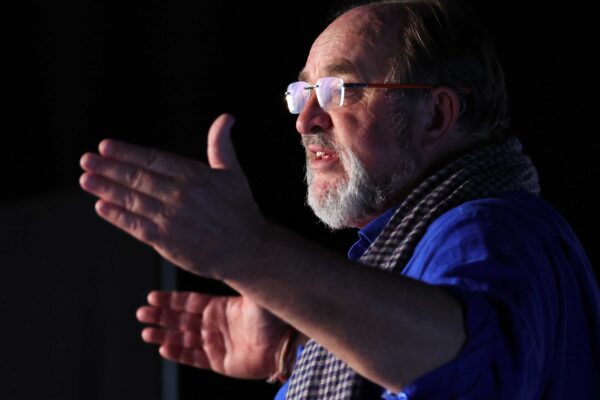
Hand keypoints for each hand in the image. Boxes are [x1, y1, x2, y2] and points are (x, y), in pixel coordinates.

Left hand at [79, 114, 265, 277]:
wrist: (248, 250)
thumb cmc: (240, 210)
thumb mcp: (233, 172)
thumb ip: (221, 144)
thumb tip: (226, 118)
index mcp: (194, 175)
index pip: (153, 160)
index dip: (127, 153)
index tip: (106, 147)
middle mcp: (180, 195)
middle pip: (137, 178)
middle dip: (108, 168)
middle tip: (86, 159)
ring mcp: (172, 219)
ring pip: (133, 200)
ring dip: (106, 189)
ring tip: (87, 179)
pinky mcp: (167, 241)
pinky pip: (136, 226)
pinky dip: (118, 216)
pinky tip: (101, 206)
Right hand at [136, 291, 290, 378]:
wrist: (287, 341)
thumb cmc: (273, 315)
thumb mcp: (252, 291)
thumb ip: (235, 277)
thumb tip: (221, 256)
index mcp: (222, 307)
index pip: (190, 303)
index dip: (171, 301)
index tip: (152, 297)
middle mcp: (217, 325)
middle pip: (182, 320)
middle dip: (161, 317)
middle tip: (141, 314)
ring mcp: (218, 344)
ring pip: (184, 339)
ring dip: (165, 335)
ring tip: (146, 332)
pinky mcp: (221, 363)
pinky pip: (195, 358)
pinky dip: (179, 354)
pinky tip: (165, 348)